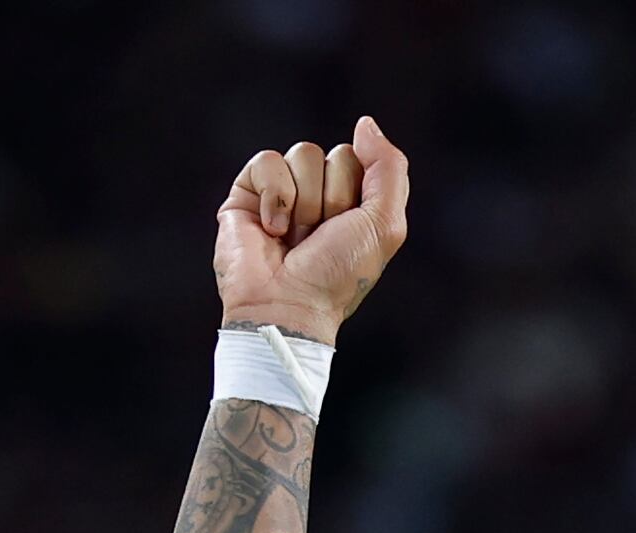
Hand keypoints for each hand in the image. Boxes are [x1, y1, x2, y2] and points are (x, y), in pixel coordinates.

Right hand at [214, 116, 411, 343]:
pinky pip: (267, 161)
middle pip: (334, 155)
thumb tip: (365, 123)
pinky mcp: (246, 195)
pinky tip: (271, 231)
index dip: (355, 192)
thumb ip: (389, 167)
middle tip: (318, 239)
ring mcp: (281, 193)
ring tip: (294, 238)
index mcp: (351, 203)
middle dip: (331, 199)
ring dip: (304, 202)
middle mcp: (317, 195)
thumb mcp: (385, 224)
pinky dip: (275, 196)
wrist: (288, 305)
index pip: (359, 159)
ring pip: (302, 154)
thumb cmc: (337, 275)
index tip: (346, 231)